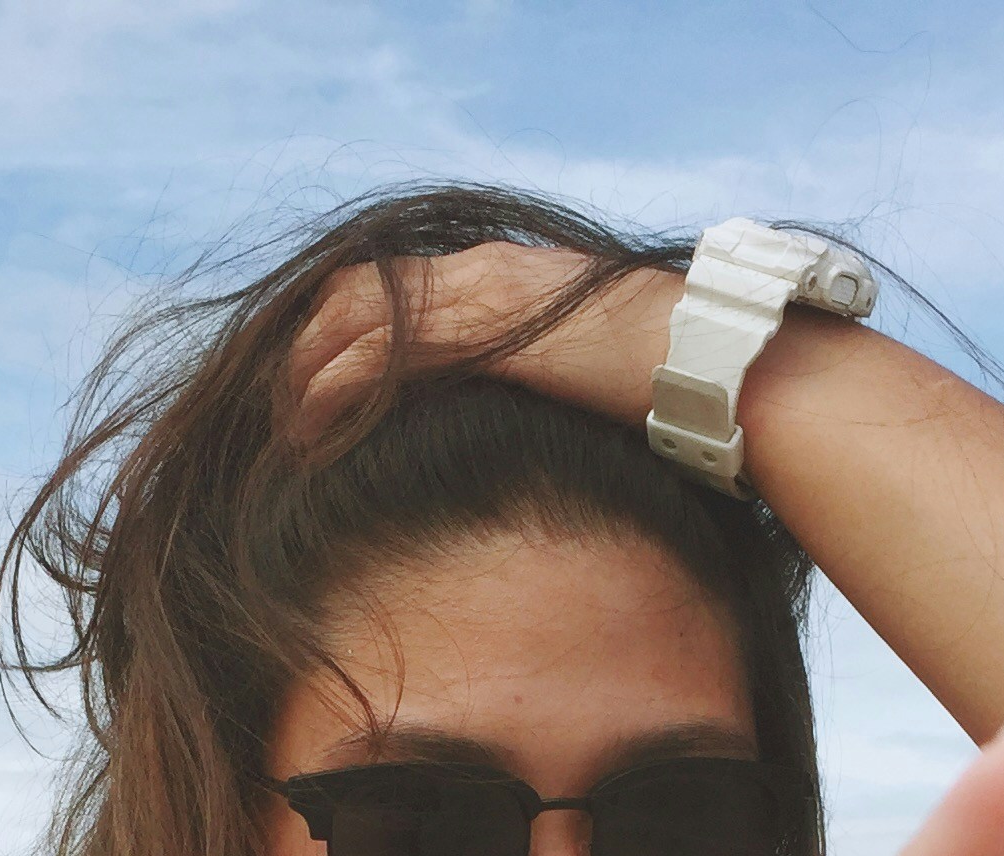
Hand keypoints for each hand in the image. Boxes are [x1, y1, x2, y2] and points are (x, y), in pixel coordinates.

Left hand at [286, 242, 677, 437]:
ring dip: (304, 376)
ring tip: (283, 433)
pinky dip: (333, 392)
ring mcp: (479, 297)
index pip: (390, 286)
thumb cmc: (677, 380)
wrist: (723, 365)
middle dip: (304, 351)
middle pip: (352, 292)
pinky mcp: (482, 335)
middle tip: (280, 414)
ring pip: (351, 319)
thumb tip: (534, 418)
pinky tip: (312, 436)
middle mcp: (480, 271)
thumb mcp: (593, 370)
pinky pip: (380, 355)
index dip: (339, 331)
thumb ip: (545, 376)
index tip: (313, 387)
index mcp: (501, 275)